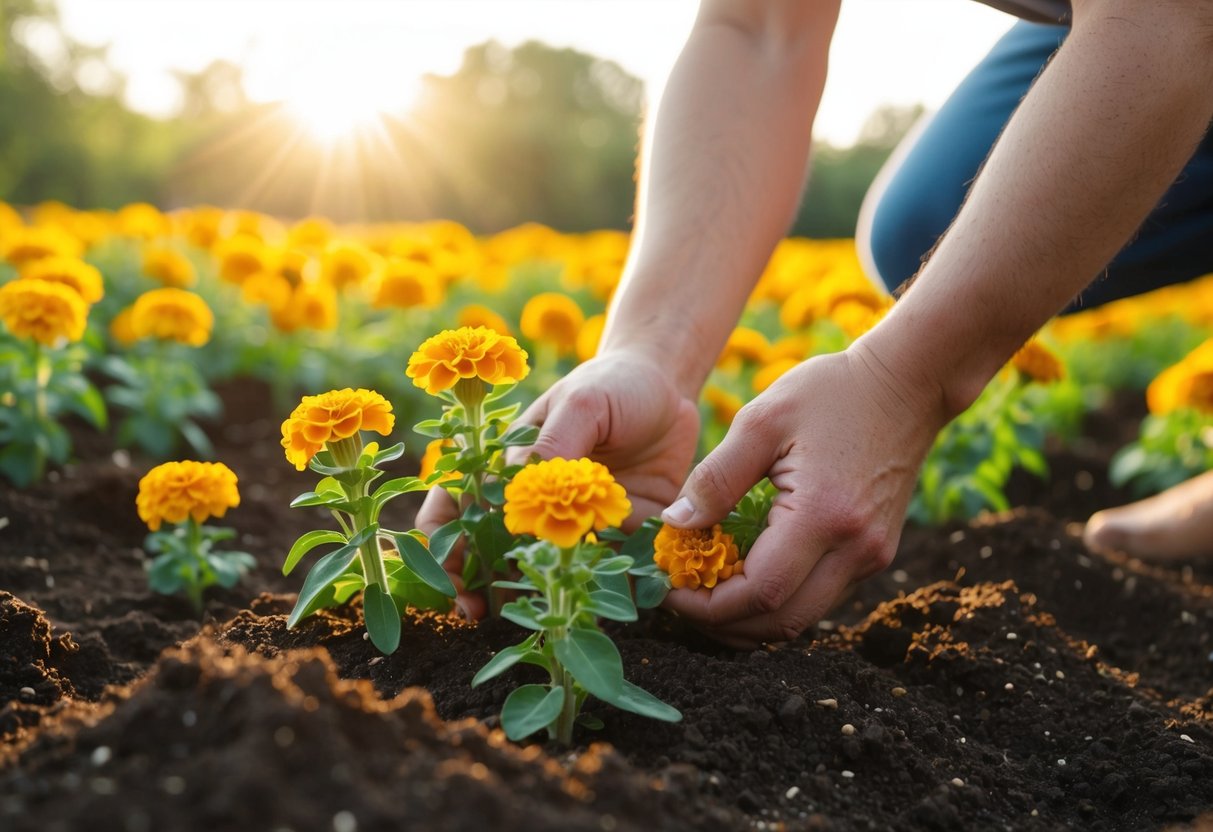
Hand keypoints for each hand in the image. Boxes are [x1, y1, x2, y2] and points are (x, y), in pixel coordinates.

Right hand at [416, 348, 700, 616]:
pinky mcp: (618, 537)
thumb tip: (520, 493)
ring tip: (544, 611)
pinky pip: (606, 572)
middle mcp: (535, 504)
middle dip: (478, 590)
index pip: (455, 511)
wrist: (668, 388)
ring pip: (545, 573)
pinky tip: (608, 603)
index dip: (443, 547)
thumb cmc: (611, 386)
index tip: (449, 576)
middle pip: (491, 556)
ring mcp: (575, 525)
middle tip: (478, 615)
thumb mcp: (581, 404)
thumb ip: (553, 445)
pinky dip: (604, 591)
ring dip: (540, 596)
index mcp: (507, 470)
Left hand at [661, 341, 947, 647]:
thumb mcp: (760, 421)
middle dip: (723, 624)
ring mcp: (871, 556)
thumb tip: (675, 524)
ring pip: (802, 617)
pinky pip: (819, 596)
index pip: (760, 592)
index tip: (668, 590)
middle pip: (781, 622)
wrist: (908, 384)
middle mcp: (855, 549)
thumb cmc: (832, 392)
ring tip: (704, 589)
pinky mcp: (874, 553)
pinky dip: (777, 599)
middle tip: (680, 599)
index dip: (707, 605)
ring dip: (749, 618)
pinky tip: (744, 574)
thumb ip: (715, 478)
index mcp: (824, 516)